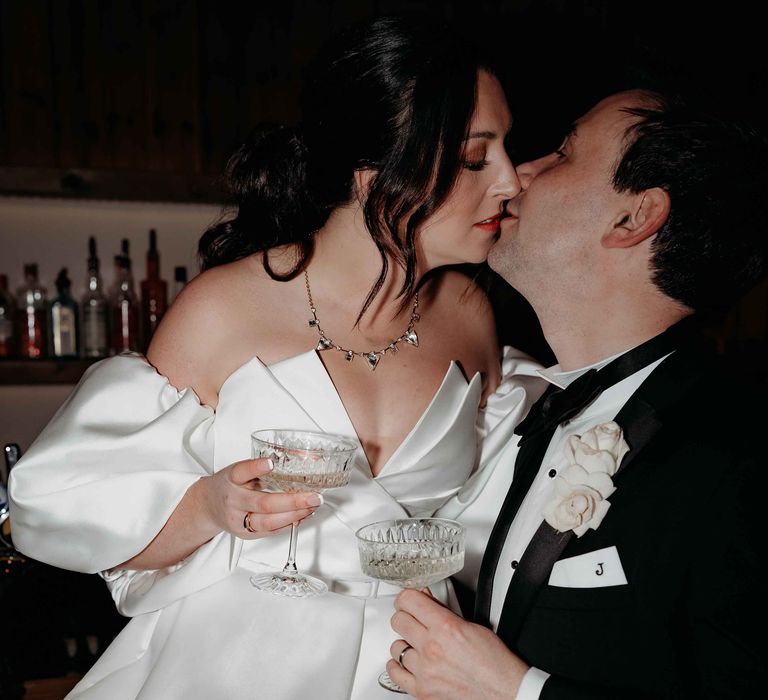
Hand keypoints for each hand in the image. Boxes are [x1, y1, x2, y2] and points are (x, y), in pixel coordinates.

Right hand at [196, 458, 321, 538]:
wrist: (207, 506)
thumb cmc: (229, 484)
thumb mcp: (239, 471)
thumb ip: (259, 470)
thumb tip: (295, 465)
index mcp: (231, 479)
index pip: (242, 472)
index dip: (256, 467)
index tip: (271, 462)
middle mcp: (233, 500)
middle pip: (263, 503)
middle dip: (293, 501)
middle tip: (314, 497)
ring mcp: (238, 519)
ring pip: (268, 522)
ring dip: (295, 515)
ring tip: (312, 507)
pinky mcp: (244, 533)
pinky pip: (270, 531)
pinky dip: (289, 524)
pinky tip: (303, 516)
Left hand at [388, 589, 528, 699]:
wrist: (503, 691)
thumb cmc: (494, 662)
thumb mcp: (472, 625)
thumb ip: (444, 611)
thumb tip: (427, 598)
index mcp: (445, 627)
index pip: (408, 600)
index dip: (407, 597)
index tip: (408, 599)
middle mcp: (432, 648)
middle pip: (398, 620)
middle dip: (405, 616)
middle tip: (411, 618)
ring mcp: (425, 671)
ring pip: (396, 646)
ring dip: (404, 643)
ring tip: (415, 643)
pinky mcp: (422, 690)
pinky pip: (395, 673)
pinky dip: (398, 666)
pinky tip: (405, 662)